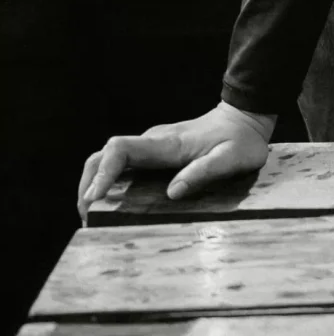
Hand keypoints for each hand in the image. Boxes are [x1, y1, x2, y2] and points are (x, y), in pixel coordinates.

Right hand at [78, 102, 273, 218]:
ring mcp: (151, 146)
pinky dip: (107, 182)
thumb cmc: (241, 141)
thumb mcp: (231, 159)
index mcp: (167, 144)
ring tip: (93, 216)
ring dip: (94, 183)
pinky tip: (109, 205)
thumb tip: (172, 193)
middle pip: (104, 155)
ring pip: (108, 159)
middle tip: (87, 217)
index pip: (121, 149)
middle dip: (89, 183)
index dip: (103, 172)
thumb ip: (203, 173)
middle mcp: (152, 142)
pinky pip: (121, 165)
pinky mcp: (153, 153)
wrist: (244, 118)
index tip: (94, 198)